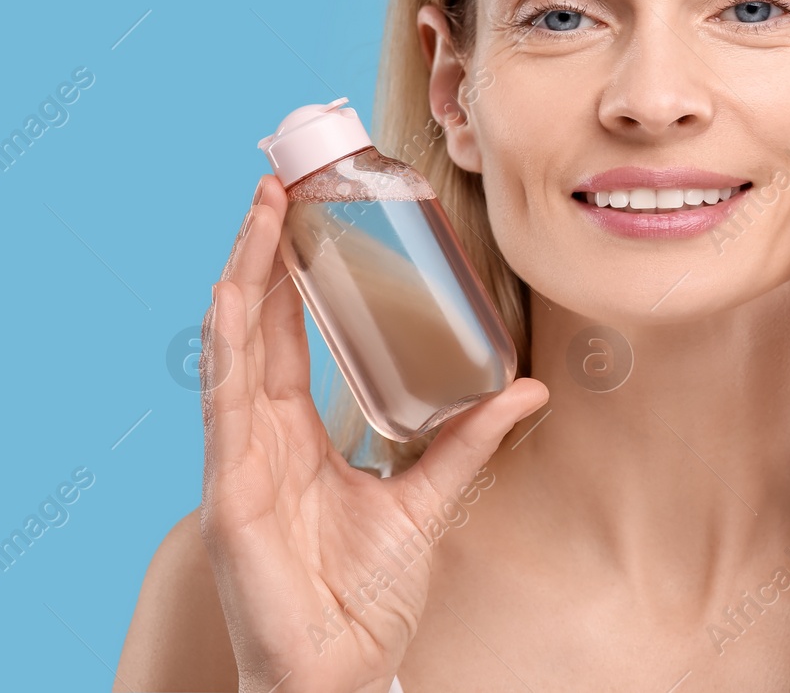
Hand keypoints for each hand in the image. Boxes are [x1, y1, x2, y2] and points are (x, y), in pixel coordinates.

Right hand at [199, 175, 548, 692]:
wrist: (344, 665)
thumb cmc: (369, 592)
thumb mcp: (429, 496)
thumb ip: (469, 439)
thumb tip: (528, 388)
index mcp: (296, 433)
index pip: (285, 335)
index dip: (287, 274)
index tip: (300, 212)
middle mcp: (260, 435)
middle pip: (255, 325)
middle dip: (262, 252)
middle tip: (278, 182)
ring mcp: (240, 458)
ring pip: (235, 347)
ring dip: (244, 274)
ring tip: (260, 211)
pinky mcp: (231, 488)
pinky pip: (225, 404)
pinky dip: (228, 344)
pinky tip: (232, 295)